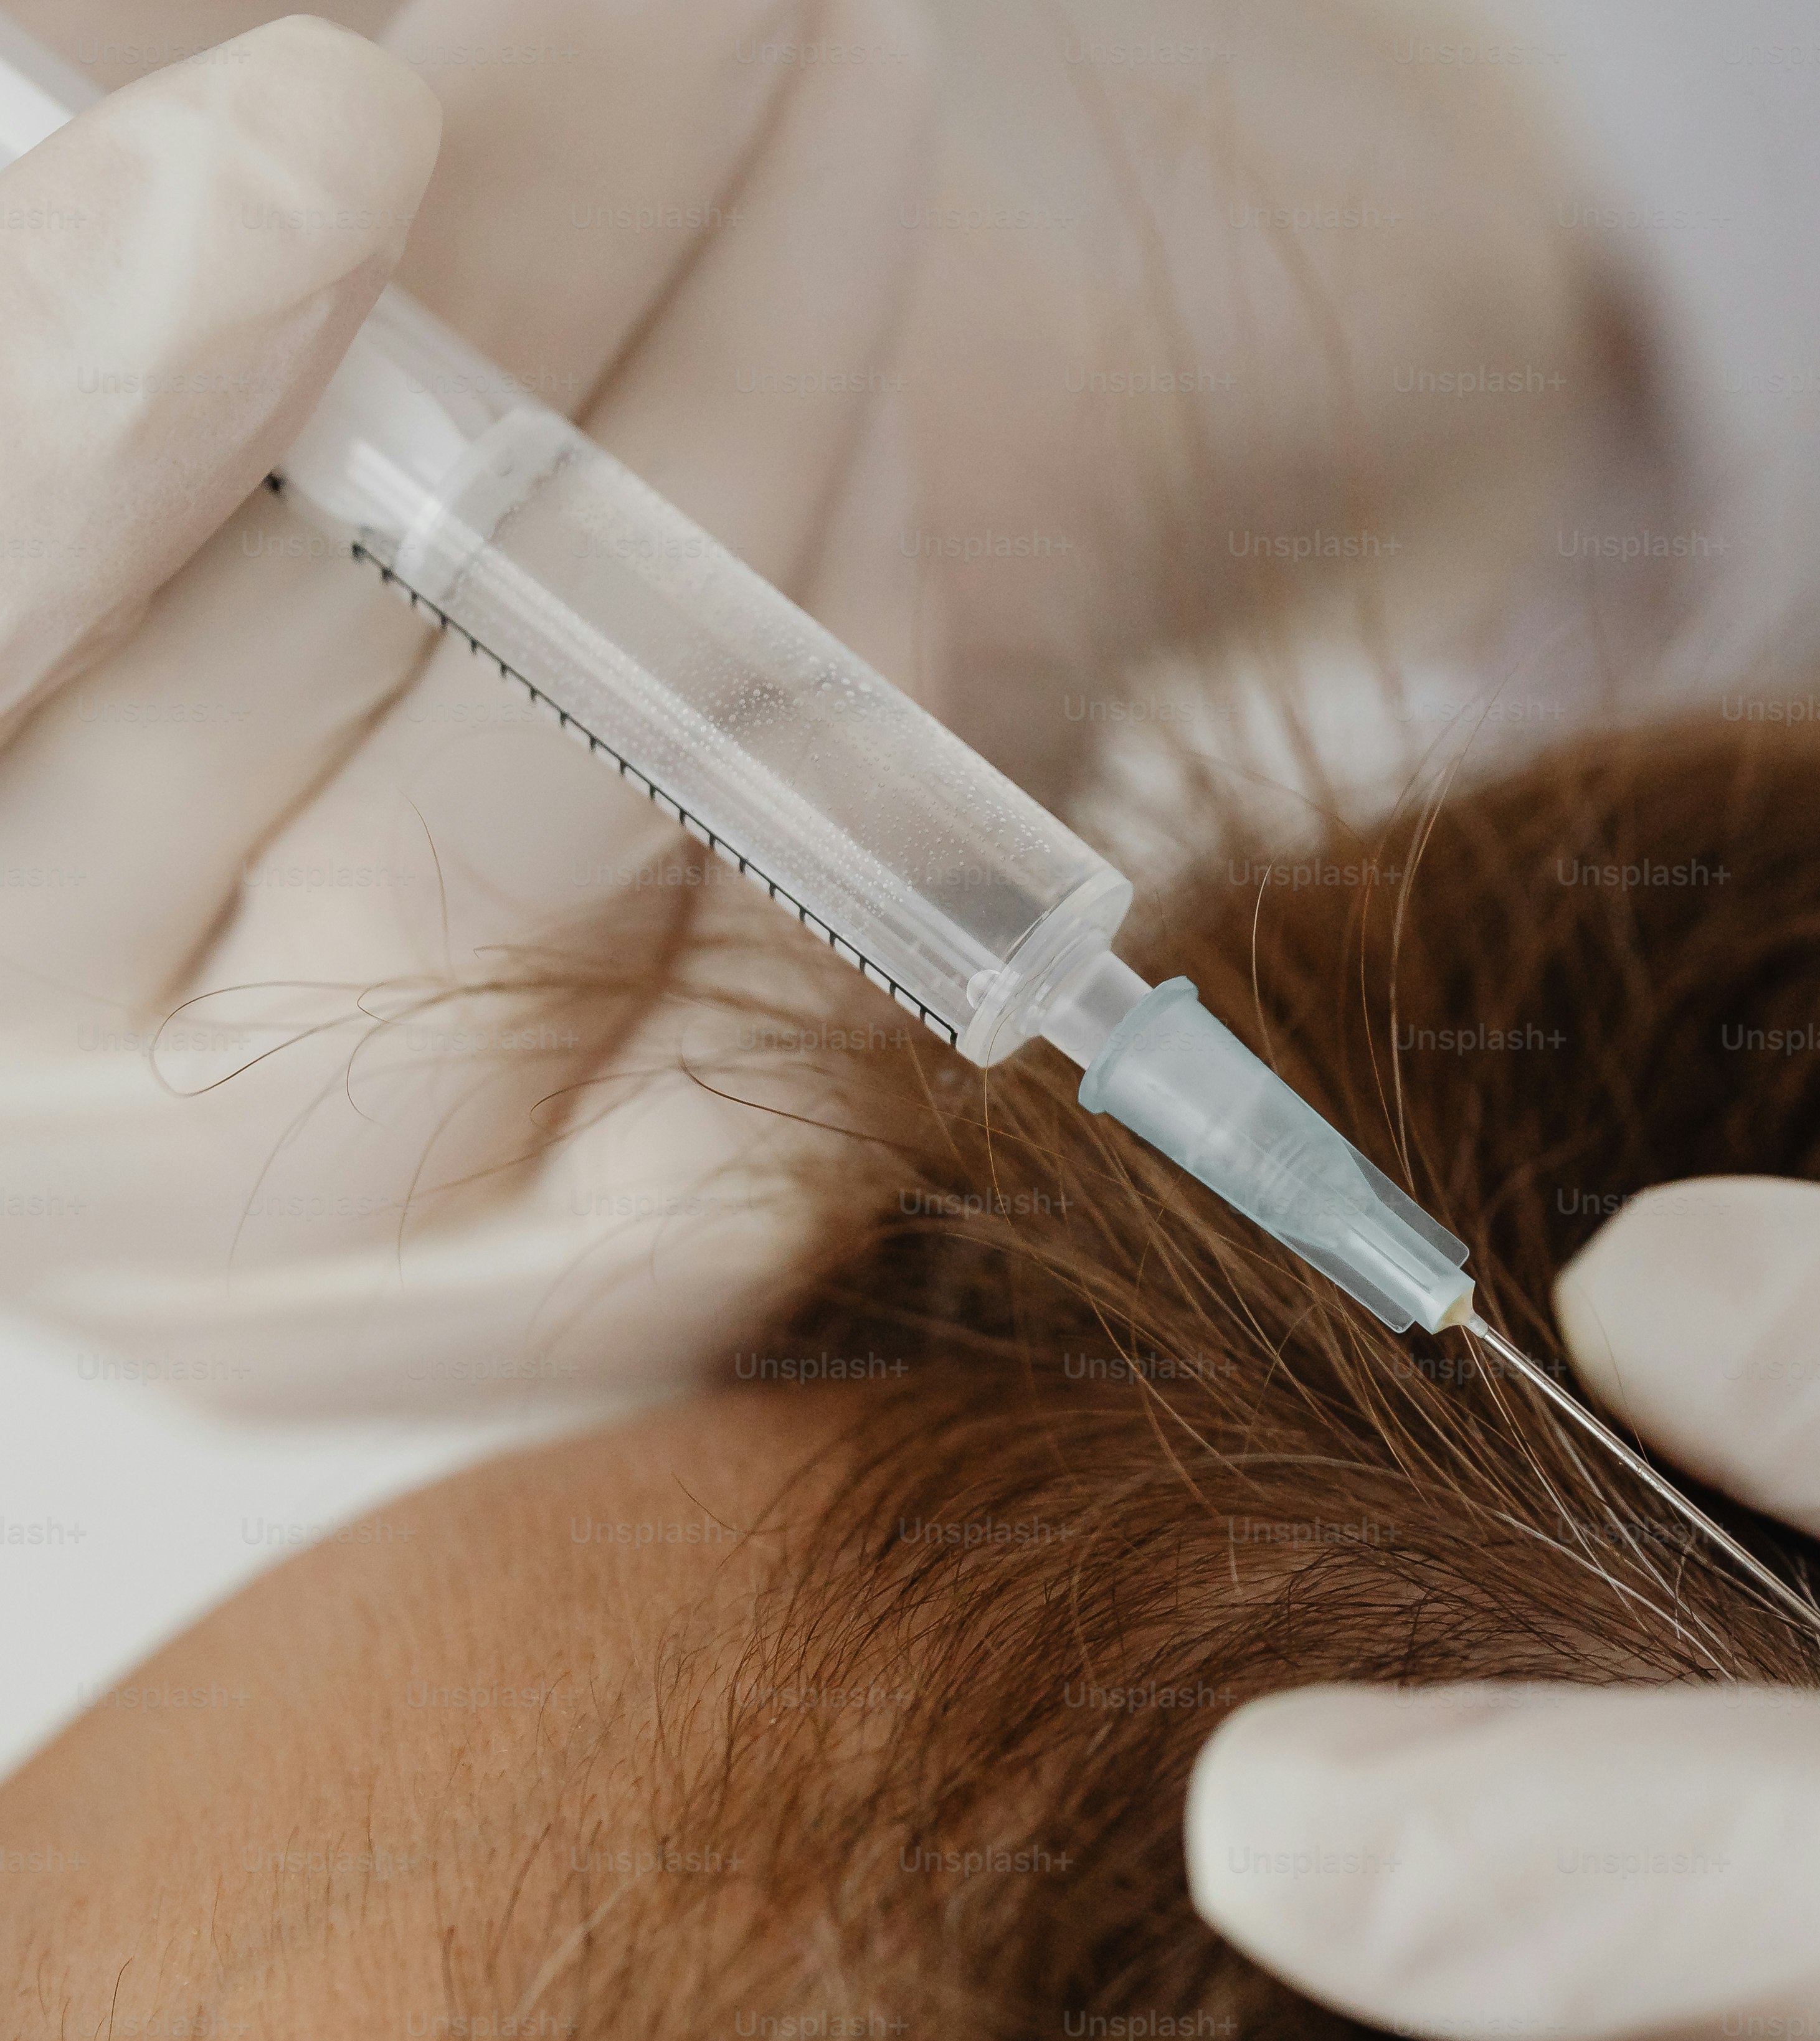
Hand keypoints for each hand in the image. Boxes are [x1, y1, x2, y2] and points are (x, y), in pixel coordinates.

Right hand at [0, 1, 1614, 1411]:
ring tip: (840, 111)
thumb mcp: (189, 355)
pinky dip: (860, 691)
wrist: (416, 793)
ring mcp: (293, 1229)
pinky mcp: (580, 1284)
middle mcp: (20, 1071)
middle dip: (574, 245)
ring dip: (771, 404)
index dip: (118, 376)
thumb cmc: (255, 489)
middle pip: (337, 631)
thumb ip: (177, 290)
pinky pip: (788, 973)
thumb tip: (314, 144)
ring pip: (589, 788)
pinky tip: (873, 489)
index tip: (334, 115)